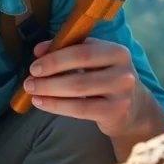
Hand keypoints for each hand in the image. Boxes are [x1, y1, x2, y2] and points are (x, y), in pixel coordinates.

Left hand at [22, 38, 142, 136]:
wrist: (134, 108)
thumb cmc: (105, 78)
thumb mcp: (92, 61)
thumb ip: (66, 51)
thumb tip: (39, 50)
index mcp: (117, 52)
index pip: (82, 50)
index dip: (55, 57)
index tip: (34, 65)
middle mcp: (123, 71)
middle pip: (79, 72)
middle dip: (49, 76)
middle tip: (29, 80)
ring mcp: (121, 94)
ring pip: (78, 91)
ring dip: (49, 90)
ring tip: (31, 91)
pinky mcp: (116, 113)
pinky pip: (80, 109)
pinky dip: (56, 106)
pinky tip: (41, 103)